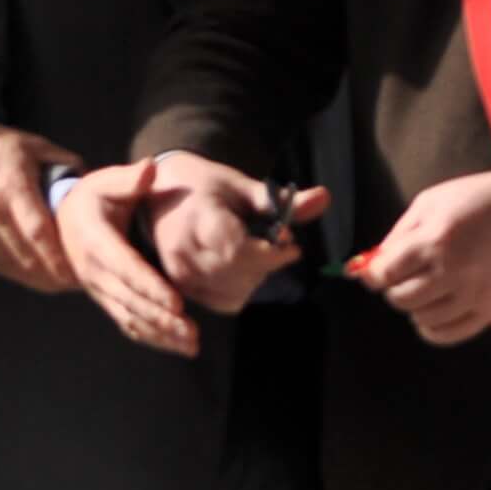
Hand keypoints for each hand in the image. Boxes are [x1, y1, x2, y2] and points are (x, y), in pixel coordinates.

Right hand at [0, 117, 77, 295]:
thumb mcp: (33, 144)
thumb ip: (64, 164)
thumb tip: (90, 188)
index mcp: (12, 185)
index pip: (38, 231)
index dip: (59, 256)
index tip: (81, 268)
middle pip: (28, 256)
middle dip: (56, 275)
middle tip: (81, 281)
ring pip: (14, 267)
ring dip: (41, 280)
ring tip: (66, 283)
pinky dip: (22, 275)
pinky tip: (41, 279)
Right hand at [54, 153, 317, 358]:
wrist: (63, 220)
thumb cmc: (93, 198)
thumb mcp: (107, 182)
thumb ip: (130, 179)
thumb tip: (150, 168)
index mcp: (96, 241)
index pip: (125, 268)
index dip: (150, 288)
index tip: (176, 303)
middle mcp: (94, 272)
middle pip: (130, 301)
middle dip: (161, 319)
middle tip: (191, 331)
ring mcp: (99, 289)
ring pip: (129, 318)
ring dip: (160, 334)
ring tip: (191, 344)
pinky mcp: (106, 299)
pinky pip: (128, 323)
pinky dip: (152, 337)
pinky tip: (178, 345)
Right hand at [144, 154, 316, 319]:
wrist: (165, 195)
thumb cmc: (207, 187)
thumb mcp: (242, 186)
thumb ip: (280, 200)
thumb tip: (325, 197)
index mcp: (197, 219)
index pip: (237, 252)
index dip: (270, 253)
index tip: (290, 242)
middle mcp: (183, 251)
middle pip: (238, 275)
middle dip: (268, 264)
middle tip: (279, 246)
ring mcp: (179, 274)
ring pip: (234, 293)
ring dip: (257, 278)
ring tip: (258, 254)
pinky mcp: (182, 289)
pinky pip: (223, 303)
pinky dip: (242, 290)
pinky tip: (244, 269)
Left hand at [363, 168, 490, 348]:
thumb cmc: (475, 199)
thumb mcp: (430, 203)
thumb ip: (398, 236)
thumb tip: (371, 266)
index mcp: (435, 240)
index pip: (386, 274)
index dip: (375, 275)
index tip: (378, 272)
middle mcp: (453, 270)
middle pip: (401, 299)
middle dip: (394, 289)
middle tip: (404, 279)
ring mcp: (474, 293)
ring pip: (423, 319)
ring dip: (416, 307)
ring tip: (425, 290)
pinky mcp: (490, 309)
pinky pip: (449, 335)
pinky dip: (432, 329)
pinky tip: (433, 314)